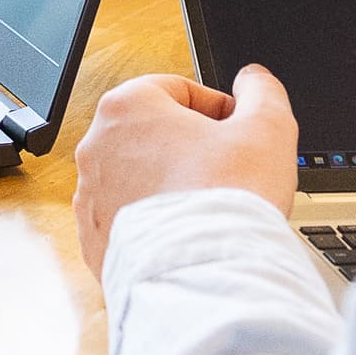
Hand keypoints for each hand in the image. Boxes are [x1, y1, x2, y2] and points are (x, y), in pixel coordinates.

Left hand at [72, 66, 299, 282]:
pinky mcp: (92, 239)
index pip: (175, 90)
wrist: (206, 272)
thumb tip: (253, 81)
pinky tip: (186, 233)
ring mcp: (89, 196)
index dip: (215, 108)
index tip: (235, 131)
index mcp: (126, 107)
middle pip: (152, 134)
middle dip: (190, 147)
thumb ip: (261, 92)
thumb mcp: (267, 126)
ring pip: (137, 178)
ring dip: (169, 184)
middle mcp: (95, 147)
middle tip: (226, 170)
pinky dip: (153, 222)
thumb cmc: (229, 198)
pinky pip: (127, 220)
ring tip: (207, 205)